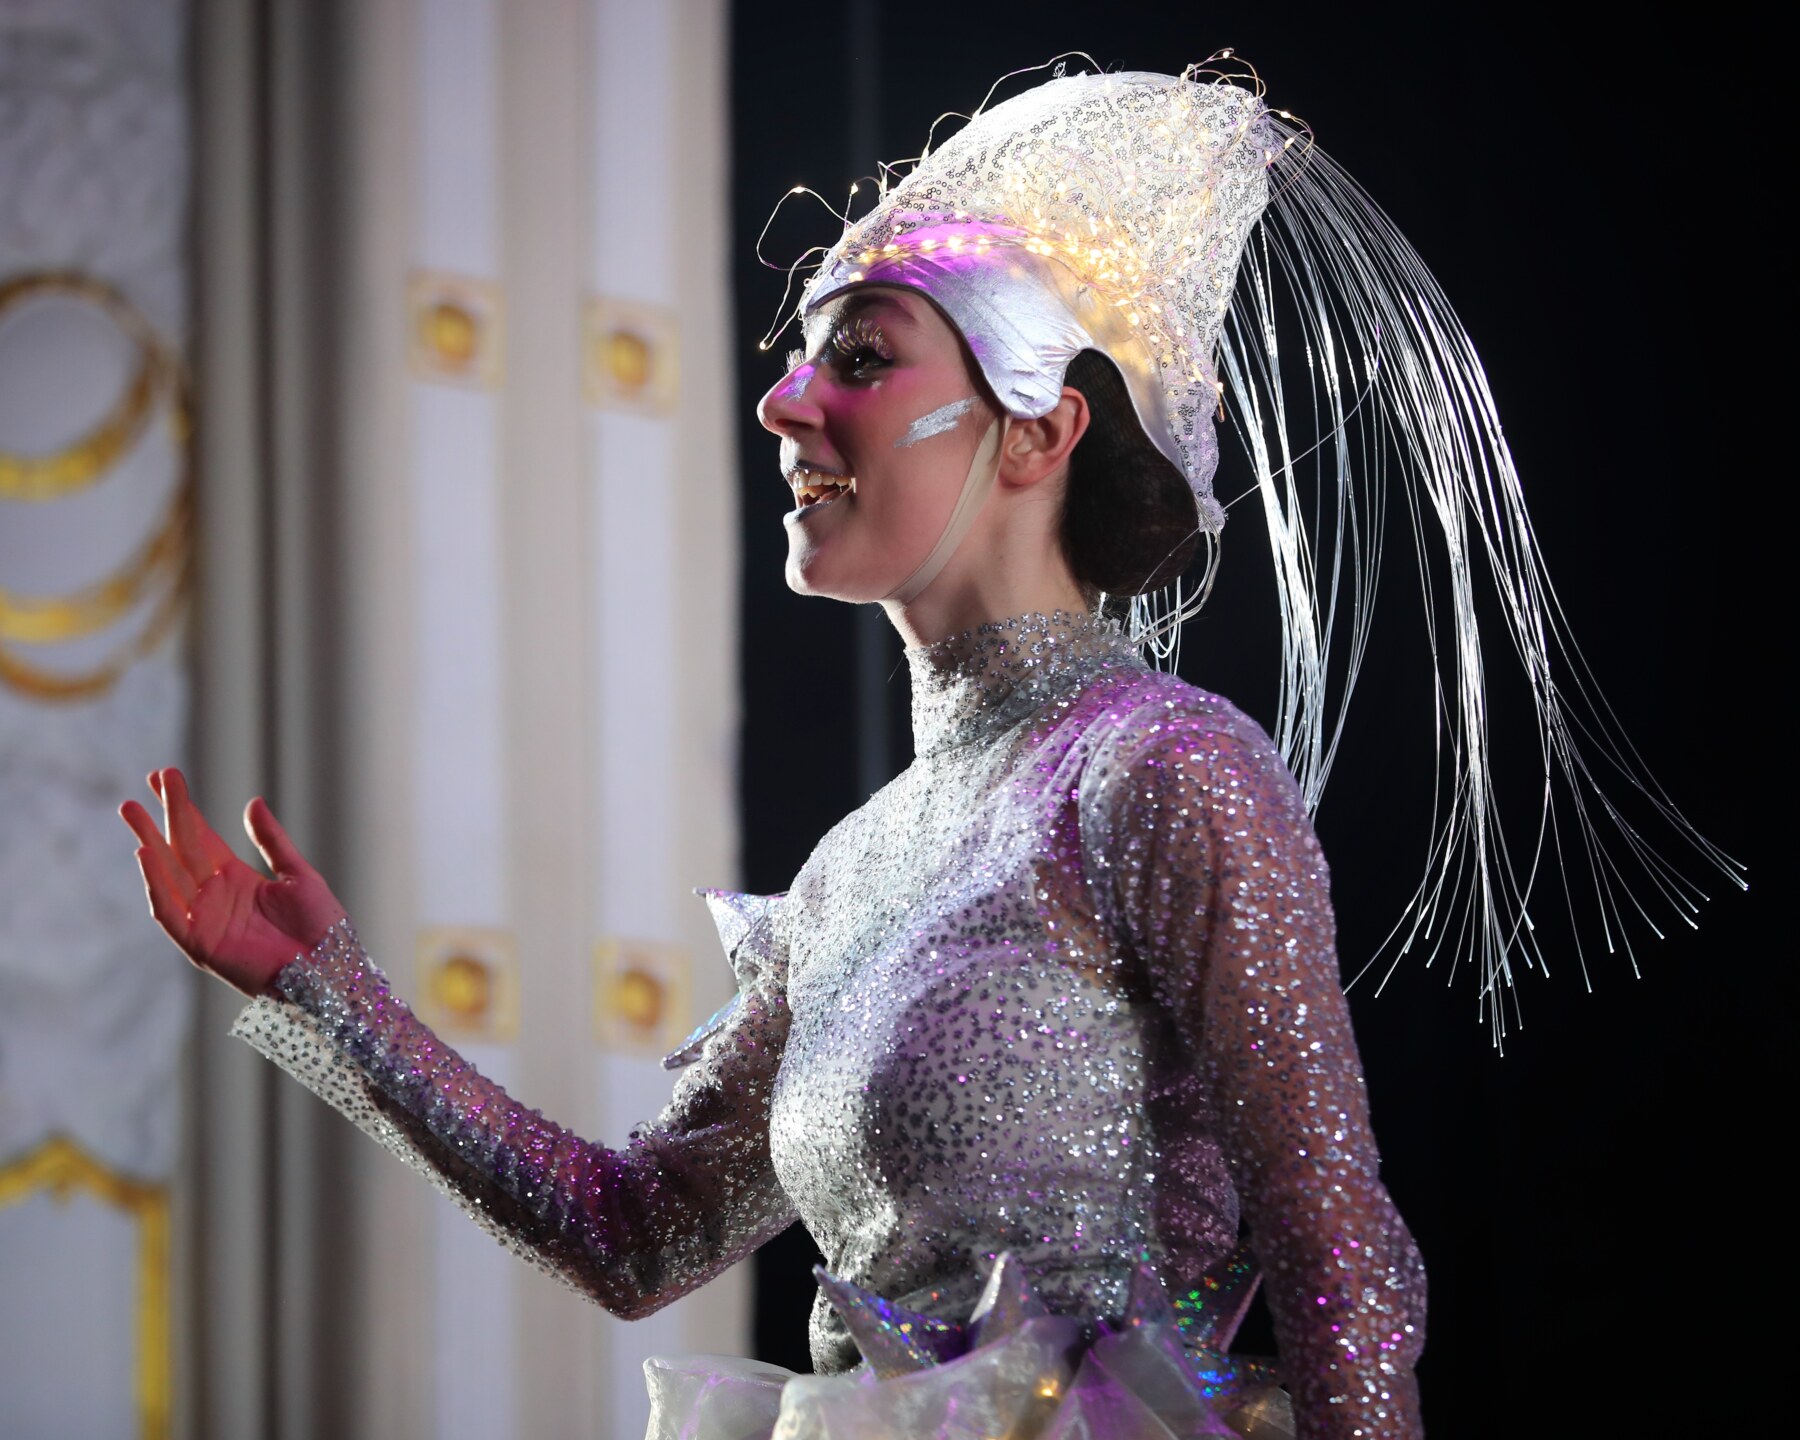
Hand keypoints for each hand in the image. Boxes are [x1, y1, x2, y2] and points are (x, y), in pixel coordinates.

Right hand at [119, 768, 346, 995]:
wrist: (329, 969)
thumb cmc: (320, 927)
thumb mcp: (297, 874)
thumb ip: (272, 841)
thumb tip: (252, 802)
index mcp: (234, 877)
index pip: (199, 836)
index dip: (182, 807)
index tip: (164, 775)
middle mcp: (213, 895)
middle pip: (180, 849)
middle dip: (161, 817)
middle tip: (145, 782)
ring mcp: (204, 919)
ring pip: (168, 875)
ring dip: (149, 843)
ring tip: (134, 813)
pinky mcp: (200, 944)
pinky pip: (169, 912)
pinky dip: (155, 886)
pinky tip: (145, 854)